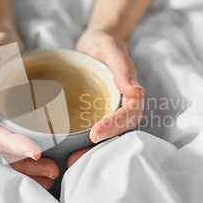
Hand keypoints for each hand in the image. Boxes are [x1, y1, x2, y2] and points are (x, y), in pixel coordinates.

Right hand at [0, 23, 58, 188]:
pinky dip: (31, 157)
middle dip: (24, 166)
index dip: (11, 148)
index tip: (36, 153)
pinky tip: (49, 163)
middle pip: (0, 151)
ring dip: (29, 168)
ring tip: (52, 175)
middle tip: (52, 172)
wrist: (3, 44)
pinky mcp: (8, 123)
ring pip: (8, 153)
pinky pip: (18, 144)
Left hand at [71, 28, 143, 164]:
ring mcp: (109, 110)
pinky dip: (83, 142)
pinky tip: (67, 150)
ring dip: (92, 150)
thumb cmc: (104, 42)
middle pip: (120, 131)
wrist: (94, 42)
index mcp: (130, 93)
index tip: (95, 134)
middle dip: (102, 146)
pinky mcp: (95, 112)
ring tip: (72, 160)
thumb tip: (135, 90)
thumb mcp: (111, 47)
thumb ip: (123, 66)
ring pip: (107, 135)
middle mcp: (122, 105)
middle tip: (79, 157)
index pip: (128, 114)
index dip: (114, 126)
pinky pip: (93, 129)